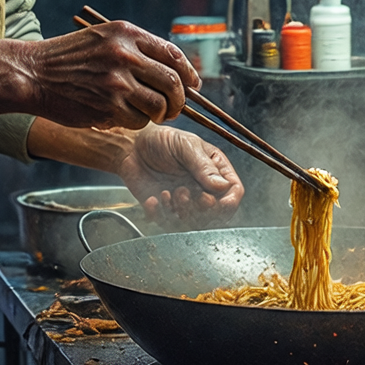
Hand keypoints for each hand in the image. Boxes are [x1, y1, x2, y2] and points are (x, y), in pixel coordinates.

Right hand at [13, 19, 197, 130]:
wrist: (33, 73)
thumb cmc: (68, 58)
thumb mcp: (103, 38)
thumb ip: (136, 48)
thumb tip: (173, 69)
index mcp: (126, 34)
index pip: (173, 54)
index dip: (189, 73)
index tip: (192, 85)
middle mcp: (125, 56)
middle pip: (173, 82)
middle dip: (180, 100)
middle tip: (175, 107)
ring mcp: (117, 83)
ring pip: (159, 105)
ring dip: (161, 114)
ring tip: (151, 114)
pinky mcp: (108, 107)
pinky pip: (138, 121)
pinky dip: (137, 123)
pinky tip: (124, 117)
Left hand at [112, 124, 242, 222]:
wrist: (131, 147)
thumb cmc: (160, 140)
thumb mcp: (184, 145)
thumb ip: (203, 166)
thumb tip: (222, 186)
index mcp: (215, 169)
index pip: (233, 192)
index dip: (227, 202)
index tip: (210, 200)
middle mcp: (203, 188)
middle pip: (216, 213)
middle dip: (200, 209)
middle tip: (183, 193)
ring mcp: (186, 201)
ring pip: (195, 222)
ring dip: (181, 213)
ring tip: (167, 194)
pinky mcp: (167, 210)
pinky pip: (169, 224)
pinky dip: (161, 215)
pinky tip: (153, 199)